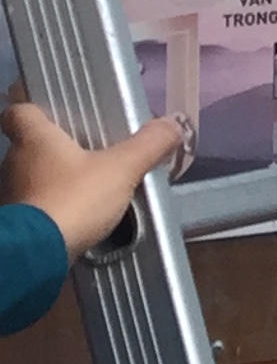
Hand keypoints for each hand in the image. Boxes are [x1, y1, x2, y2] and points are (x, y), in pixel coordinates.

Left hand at [2, 102, 187, 256]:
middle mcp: (14, 164)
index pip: (17, 112)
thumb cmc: (73, 198)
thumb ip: (148, 145)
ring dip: (53, 181)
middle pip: (28, 146)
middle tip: (87, 151)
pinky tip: (76, 216)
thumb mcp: (122, 169)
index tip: (50, 109)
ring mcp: (10, 196)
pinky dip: (50, 209)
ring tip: (87, 188)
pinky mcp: (15, 225)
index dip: (31, 107)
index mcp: (34, 139)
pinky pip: (34, 208)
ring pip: (31, 178)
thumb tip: (172, 123)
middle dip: (54, 148)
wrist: (36, 256)